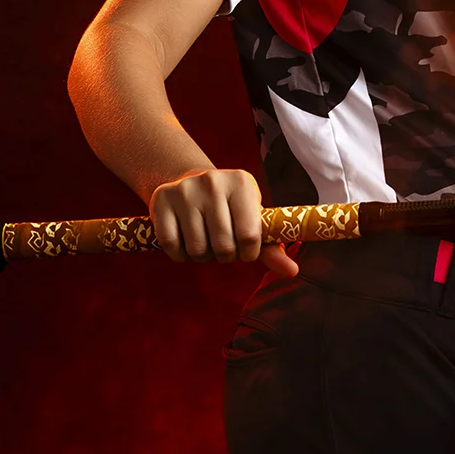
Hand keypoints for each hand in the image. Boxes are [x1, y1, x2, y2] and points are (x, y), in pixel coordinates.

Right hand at [149, 168, 298, 277]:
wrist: (190, 181)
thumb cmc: (230, 208)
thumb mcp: (252, 218)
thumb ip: (271, 246)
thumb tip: (292, 272)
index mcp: (242, 183)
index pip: (250, 236)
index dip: (248, 253)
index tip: (245, 249)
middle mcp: (213, 181)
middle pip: (223, 246)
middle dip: (225, 256)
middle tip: (222, 246)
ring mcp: (185, 189)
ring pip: (197, 249)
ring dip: (203, 257)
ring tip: (205, 242)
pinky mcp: (161, 199)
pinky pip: (172, 246)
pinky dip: (180, 255)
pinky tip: (186, 242)